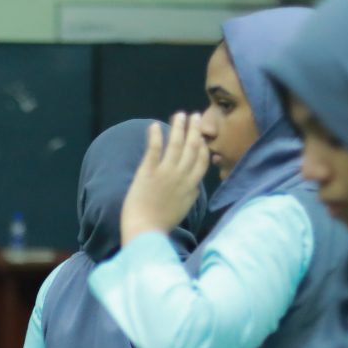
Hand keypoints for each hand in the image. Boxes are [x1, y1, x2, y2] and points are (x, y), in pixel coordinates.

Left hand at [120, 113, 207, 245]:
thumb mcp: (183, 210)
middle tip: (196, 115)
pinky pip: (154, 150)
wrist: (145, 232)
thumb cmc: (160, 224)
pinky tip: (155, 125)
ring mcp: (166, 174)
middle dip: (195, 130)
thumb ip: (190, 196)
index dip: (203, 146)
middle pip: (192, 148)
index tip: (202, 136)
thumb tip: (196, 187)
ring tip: (180, 115)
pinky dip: (156, 136)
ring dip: (179, 127)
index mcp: (191, 187)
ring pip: (176, 145)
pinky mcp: (148, 173)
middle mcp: (181, 177)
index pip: (201, 161)